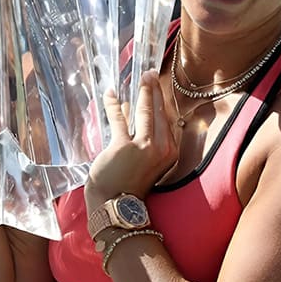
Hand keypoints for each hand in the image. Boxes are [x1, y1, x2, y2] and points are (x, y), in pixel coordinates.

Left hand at [85, 71, 178, 208]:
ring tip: (139, 76)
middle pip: (159, 111)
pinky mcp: (123, 147)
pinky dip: (112, 104)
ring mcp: (144, 147)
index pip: (167, 118)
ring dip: (141, 91)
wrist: (116, 208)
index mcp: (170, 151)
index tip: (158, 84)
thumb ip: (144, 139)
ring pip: (145, 111)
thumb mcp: (146, 162)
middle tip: (149, 73)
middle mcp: (162, 148)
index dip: (161, 99)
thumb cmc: (128, 186)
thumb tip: (134, 113)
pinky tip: (110, 93)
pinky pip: (118, 118)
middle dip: (154, 89)